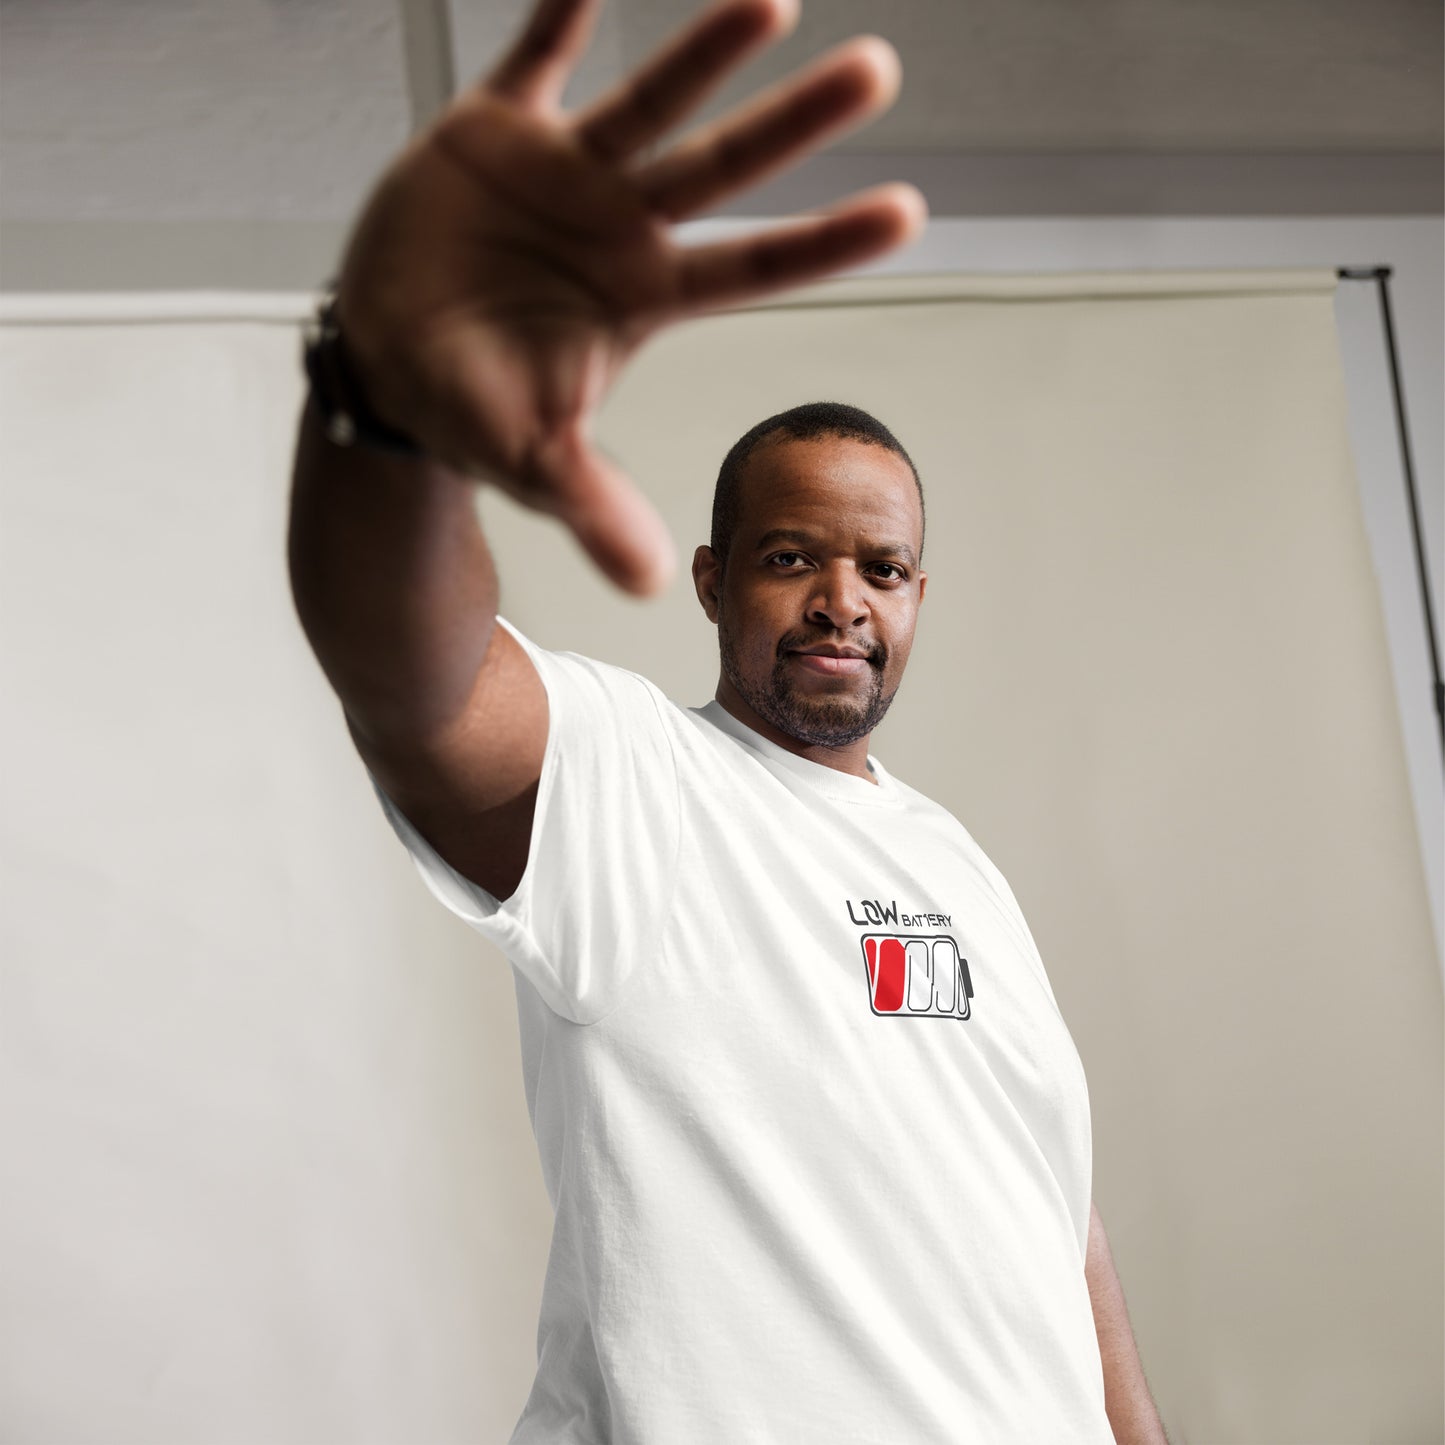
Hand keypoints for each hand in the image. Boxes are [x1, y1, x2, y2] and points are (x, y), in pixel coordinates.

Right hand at [333, 0, 925, 595]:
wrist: (387, 360)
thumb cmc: (472, 409)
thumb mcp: (533, 463)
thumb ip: (594, 506)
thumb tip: (650, 582)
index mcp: (643, 297)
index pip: (753, 268)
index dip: (825, 243)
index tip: (908, 213)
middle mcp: (620, 226)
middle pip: (723, 168)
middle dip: (795, 123)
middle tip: (879, 73)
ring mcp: (563, 173)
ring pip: (649, 100)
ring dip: (705, 51)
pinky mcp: (493, 131)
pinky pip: (534, 57)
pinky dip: (561, 12)